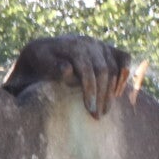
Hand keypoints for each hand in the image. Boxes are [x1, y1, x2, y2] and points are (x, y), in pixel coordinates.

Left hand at [4, 34, 132, 116]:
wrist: (39, 54)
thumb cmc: (34, 67)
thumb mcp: (34, 68)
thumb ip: (49, 68)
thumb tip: (68, 69)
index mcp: (68, 45)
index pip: (86, 68)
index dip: (90, 90)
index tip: (89, 110)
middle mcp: (86, 42)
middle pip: (103, 70)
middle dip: (102, 95)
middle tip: (98, 116)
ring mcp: (97, 45)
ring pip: (114, 67)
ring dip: (112, 91)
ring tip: (105, 110)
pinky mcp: (106, 49)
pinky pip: (123, 58)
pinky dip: (124, 74)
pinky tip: (117, 93)